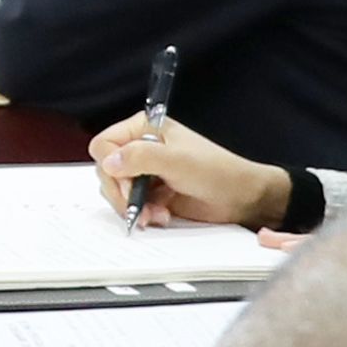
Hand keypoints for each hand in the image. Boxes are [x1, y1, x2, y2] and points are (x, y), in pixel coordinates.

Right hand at [91, 115, 287, 227]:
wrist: (241, 197)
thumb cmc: (217, 171)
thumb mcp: (176, 160)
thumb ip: (140, 157)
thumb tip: (109, 163)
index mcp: (144, 129)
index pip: (105, 144)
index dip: (110, 166)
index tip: (128, 183)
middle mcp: (141, 148)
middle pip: (106, 171)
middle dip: (121, 192)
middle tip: (136, 205)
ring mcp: (146, 172)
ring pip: (116, 191)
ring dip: (132, 206)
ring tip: (154, 214)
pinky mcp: (152, 193)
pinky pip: (132, 205)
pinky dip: (142, 214)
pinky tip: (160, 216)